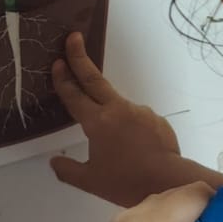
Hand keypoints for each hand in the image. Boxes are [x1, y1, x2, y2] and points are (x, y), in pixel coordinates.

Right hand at [50, 32, 182, 206]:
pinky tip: (135, 150)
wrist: (168, 182)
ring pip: (118, 106)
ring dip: (111, 115)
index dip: (63, 79)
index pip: (75, 95)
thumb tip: (54, 161)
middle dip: (81, 58)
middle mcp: (118, 110)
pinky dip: (132, 130)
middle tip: (74, 38)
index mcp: (97, 123)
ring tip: (117, 148)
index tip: (57, 62)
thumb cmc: (126, 182)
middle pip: (94, 79)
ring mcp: (140, 111)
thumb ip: (68, 170)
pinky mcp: (156, 119)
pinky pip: (138, 121)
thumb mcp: (90, 181)